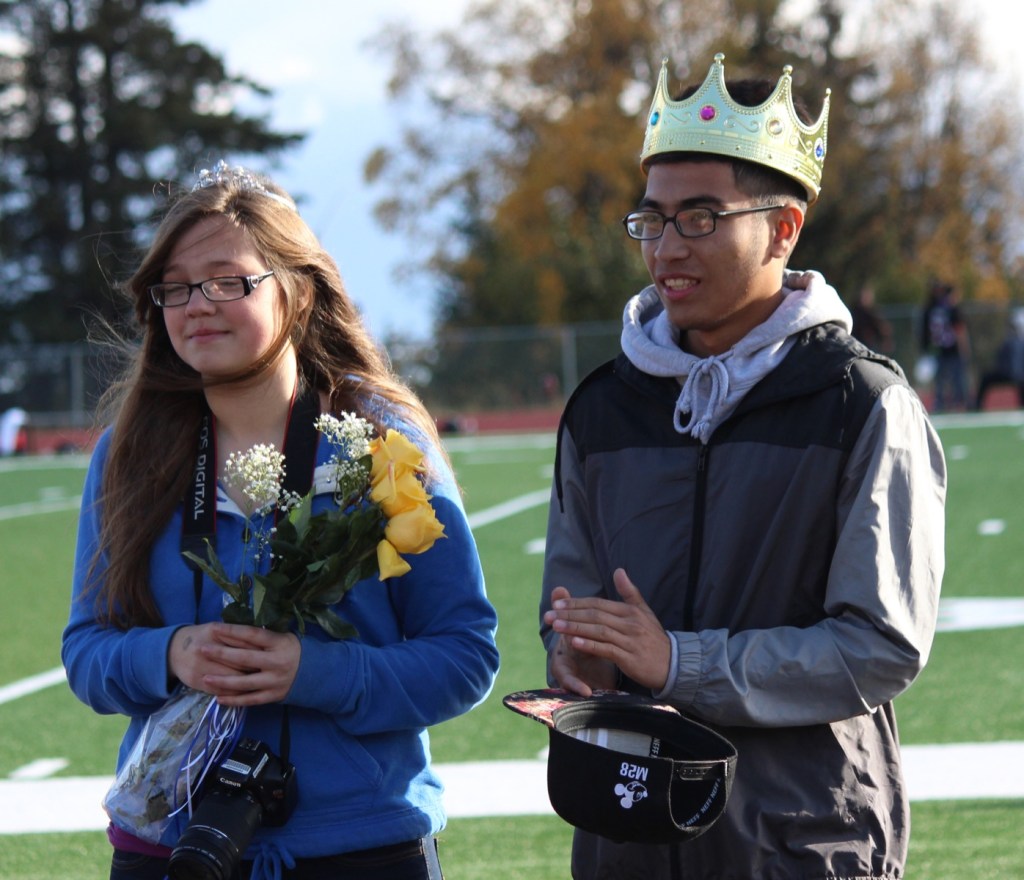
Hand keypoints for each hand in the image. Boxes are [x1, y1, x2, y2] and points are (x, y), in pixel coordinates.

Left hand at [169, 623, 300, 706]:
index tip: (214, 628)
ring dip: (222, 681)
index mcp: (279, 643)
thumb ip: (262, 637)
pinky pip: (250, 700)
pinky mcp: (274, 696)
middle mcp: (277, 662)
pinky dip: (234, 700)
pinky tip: (218, 698)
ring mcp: (275, 681)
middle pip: (244, 658)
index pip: (252, 635)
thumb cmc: (291, 650)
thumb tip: (233, 630)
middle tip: (202, 649)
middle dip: (221, 654)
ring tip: (205, 678)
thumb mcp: (282, 637)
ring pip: (244, 682)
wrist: (315, 672)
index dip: (232, 631)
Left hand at [544, 569, 670, 693]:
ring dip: (575, 628)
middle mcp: (629, 623)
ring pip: (597, 631)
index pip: (598, 604)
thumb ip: (629, 592)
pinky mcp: (629, 658)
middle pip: (595, 615)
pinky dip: (589, 645)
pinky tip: (574, 643)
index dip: (577, 603)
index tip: (557, 604)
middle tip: (549, 615)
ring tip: (556, 627)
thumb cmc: (654, 638)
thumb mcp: (644, 612)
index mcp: (630, 611)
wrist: (674, 664)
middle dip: (570, 614)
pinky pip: (606, 649)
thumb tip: (619, 570)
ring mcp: (629, 640)